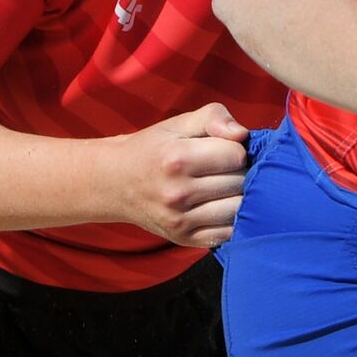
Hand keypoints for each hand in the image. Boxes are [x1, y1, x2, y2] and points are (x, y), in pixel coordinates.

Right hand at [109, 102, 249, 247]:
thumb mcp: (179, 124)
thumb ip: (213, 117)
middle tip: (220, 169)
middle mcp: (177, 193)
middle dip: (238, 172)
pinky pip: (228, 233)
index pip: (237, 155)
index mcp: (177, 159)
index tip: (221, 149)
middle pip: (240, 182)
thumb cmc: (154, 149)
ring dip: (237, 197)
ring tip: (221, 187)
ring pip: (238, 209)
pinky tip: (216, 206)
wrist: (115, 183)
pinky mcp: (183, 239)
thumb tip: (241, 134)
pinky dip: (230, 220)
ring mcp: (179, 220)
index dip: (235, 149)